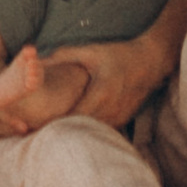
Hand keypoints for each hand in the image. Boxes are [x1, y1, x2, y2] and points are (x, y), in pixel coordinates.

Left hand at [49, 29, 172, 130]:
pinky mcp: (120, 123)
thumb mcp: (90, 52)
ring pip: (90, 134)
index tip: (38, 124)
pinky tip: (74, 127)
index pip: (73, 118)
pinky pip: (99, 132)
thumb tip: (37, 60)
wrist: (149, 63)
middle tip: (39, 130)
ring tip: (53, 132)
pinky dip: (86, 131)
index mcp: (100, 94)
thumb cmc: (117, 55)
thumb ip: (63, 56)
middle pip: (80, 130)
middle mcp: (110, 111)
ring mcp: (116, 119)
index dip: (54, 123)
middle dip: (60, 130)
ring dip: (74, 133)